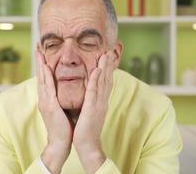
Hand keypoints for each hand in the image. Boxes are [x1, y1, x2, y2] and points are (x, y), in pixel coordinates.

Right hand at [36, 50, 72, 173]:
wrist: (60, 143)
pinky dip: (47, 77)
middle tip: (37, 47)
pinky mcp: (50, 106)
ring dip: (41, 65)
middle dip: (39, 62)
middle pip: (41, 76)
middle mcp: (44, 99)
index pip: (45, 79)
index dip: (43, 66)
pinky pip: (48, 88)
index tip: (42, 54)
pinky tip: (46, 68)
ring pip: (42, 80)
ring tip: (39, 53)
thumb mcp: (61, 110)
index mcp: (48, 99)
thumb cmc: (63, 127)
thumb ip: (60, 100)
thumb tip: (65, 91)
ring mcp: (45, 102)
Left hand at [73, 51, 114, 173]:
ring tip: (105, 55)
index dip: (107, 69)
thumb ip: (92, 101)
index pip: (105, 82)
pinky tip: (97, 71)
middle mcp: (102, 101)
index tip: (107, 57)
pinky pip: (94, 92)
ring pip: (102, 83)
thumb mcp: (91, 112)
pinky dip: (96, 81)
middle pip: (107, 79)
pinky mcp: (92, 109)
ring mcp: (98, 105)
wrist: (88, 145)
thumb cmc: (86, 129)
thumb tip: (91, 93)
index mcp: (100, 102)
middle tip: (109, 51)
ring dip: (104, 68)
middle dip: (108, 65)